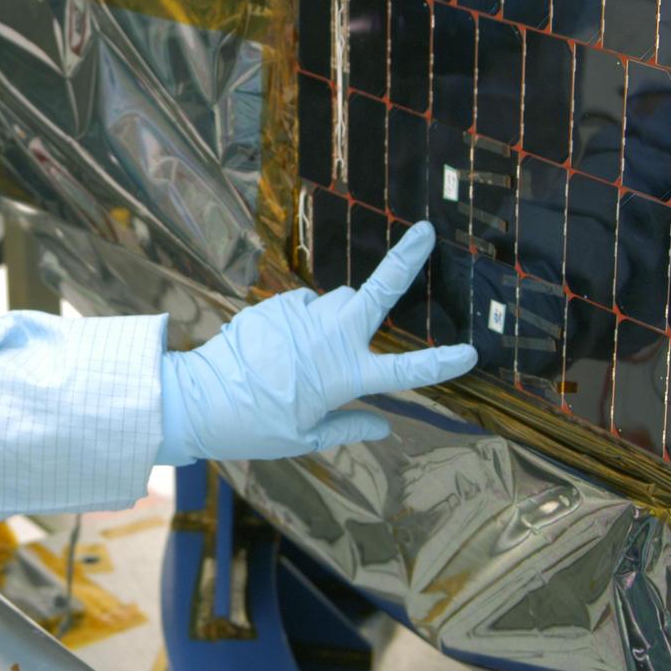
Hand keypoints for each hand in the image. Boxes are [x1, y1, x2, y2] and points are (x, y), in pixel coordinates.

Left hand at [157, 221, 476, 463]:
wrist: (198, 400)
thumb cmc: (255, 427)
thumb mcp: (305, 439)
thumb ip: (348, 427)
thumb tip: (383, 426)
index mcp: (345, 376)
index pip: (405, 371)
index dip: (440, 363)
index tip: (471, 352)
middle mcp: (329, 338)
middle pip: (375, 293)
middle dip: (404, 260)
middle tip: (426, 231)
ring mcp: (301, 316)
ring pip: (336, 302)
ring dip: (339, 315)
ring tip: (309, 352)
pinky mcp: (274, 305)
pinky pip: (302, 307)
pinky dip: (303, 321)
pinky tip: (279, 348)